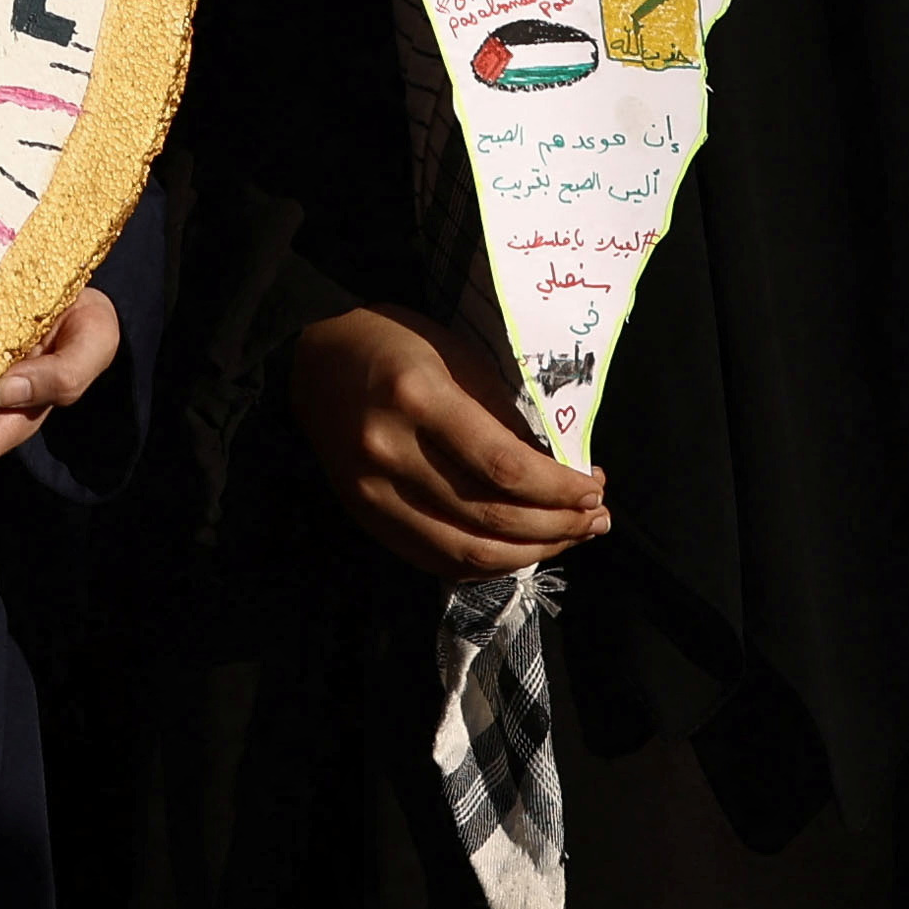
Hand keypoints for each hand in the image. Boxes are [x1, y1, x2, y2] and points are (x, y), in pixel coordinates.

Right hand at [283, 303, 603, 580]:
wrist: (313, 357)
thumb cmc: (397, 344)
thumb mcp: (458, 357)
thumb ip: (504, 417)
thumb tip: (563, 472)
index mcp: (418, 397)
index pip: (505, 467)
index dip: (560, 490)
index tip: (595, 490)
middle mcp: (390, 451)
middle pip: (490, 517)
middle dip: (557, 525)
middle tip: (595, 518)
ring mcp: (372, 492)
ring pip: (466, 551)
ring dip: (530, 553)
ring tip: (569, 538)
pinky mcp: (365, 516)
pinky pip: (435, 559)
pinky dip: (486, 564)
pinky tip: (520, 551)